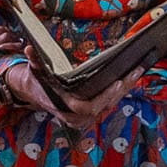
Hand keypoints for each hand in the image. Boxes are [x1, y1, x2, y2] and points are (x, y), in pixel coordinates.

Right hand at [2, 63, 145, 128]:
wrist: (33, 92)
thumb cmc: (37, 79)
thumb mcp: (34, 69)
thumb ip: (34, 60)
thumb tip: (29, 48)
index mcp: (63, 108)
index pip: (89, 107)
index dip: (105, 96)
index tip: (118, 82)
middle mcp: (75, 117)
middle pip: (105, 106)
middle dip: (122, 88)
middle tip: (136, 71)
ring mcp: (84, 118)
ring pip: (110, 105)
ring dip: (125, 89)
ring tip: (137, 71)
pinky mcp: (90, 114)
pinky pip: (109, 104)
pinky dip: (120, 92)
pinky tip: (130, 77)